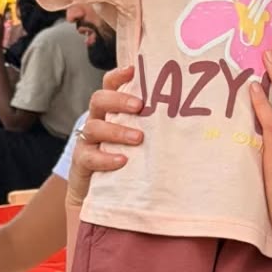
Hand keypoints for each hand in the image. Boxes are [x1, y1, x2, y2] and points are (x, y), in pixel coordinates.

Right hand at [69, 64, 142, 201]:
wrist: (101, 201)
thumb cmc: (129, 164)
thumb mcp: (141, 142)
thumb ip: (154, 128)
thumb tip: (189, 119)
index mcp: (111, 112)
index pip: (110, 85)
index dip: (119, 75)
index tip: (134, 70)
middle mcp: (97, 121)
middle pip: (99, 100)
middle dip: (118, 100)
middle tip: (139, 106)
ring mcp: (87, 142)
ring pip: (94, 127)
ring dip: (117, 130)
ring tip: (138, 138)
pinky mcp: (82, 163)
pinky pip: (89, 156)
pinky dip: (105, 158)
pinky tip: (122, 161)